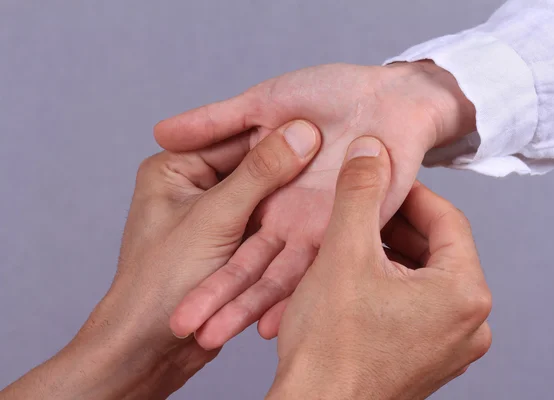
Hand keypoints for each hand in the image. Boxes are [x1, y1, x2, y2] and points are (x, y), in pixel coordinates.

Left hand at [0, 120, 319, 399]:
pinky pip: (262, 230)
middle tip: (335, 161)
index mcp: (176, 168)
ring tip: (331, 191)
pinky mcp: (226, 247)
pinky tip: (315, 225)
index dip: (279, 137)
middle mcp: (193, 188)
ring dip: (291, 202)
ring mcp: (211, 219)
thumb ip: (259, 174)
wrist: (149, 347)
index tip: (321, 131)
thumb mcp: (215, 218)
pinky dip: (283, 230)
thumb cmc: (163, 282)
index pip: (236, 140)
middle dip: (291, 171)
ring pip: (262, 202)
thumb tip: (300, 133)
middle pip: (253, 170)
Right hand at [155, 62, 476, 347]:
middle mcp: (291, 222)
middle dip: (217, 301)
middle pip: (250, 270)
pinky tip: (278, 318)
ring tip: (216, 334)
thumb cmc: (327, 96)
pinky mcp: (357, 226)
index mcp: (266, 198)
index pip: (229, 246)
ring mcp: (323, 227)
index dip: (201, 273)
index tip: (166, 300)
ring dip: (252, 305)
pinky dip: (306, 288)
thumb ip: (216, 121)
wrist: (386, 96)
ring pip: (285, 275)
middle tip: (181, 328)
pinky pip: (330, 261)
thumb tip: (160, 133)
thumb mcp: (263, 104)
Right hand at [266, 137, 491, 399]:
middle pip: (437, 250)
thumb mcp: (344, 253)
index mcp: (464, 294)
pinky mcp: (427, 360)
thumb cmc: (329, 345)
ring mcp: (449, 347)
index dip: (409, 192)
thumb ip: (360, 193)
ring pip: (423, 278)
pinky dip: (388, 283)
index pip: (447, 220)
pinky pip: (415, 306)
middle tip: (359, 207)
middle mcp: (470, 325)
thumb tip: (372, 150)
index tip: (379, 178)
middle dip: (395, 224)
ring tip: (350, 239)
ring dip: (389, 253)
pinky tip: (353, 276)